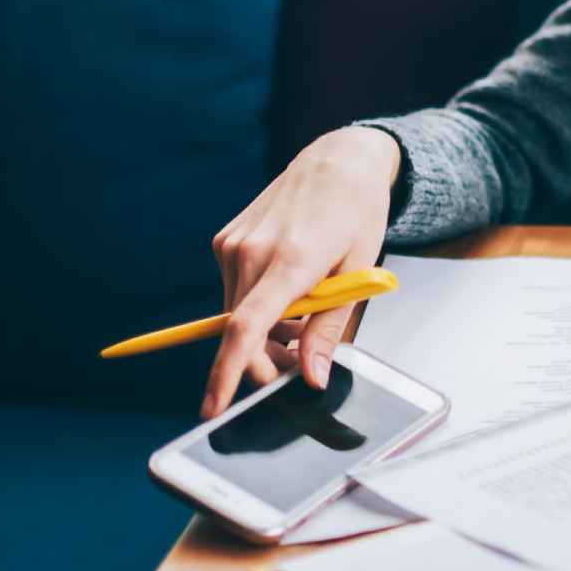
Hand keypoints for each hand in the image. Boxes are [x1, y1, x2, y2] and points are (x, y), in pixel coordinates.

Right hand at [201, 126, 400, 417]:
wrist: (338, 161)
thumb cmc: (357, 213)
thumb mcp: (358, 274)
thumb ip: (330, 329)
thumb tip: (312, 377)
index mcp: (290, 260)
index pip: (247, 328)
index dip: (228, 373)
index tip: (212, 408)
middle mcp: (251, 251)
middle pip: (242, 333)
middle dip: (267, 359)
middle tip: (301, 365)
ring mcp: (233, 244)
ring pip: (238, 315)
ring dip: (265, 331)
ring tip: (304, 316)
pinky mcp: (225, 241)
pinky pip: (235, 291)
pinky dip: (258, 304)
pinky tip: (287, 289)